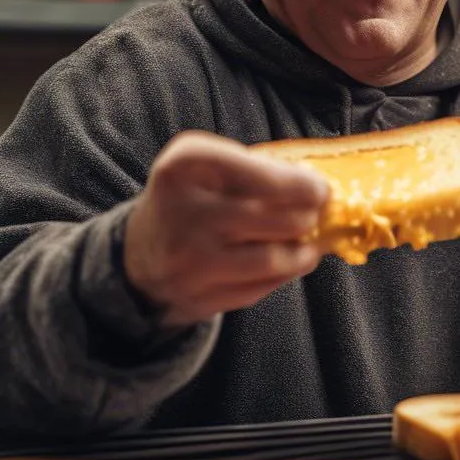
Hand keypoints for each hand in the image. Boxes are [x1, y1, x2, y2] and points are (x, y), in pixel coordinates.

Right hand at [124, 132, 329, 325]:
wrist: (139, 253)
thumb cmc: (189, 198)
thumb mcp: (206, 163)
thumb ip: (255, 167)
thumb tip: (315, 188)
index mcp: (186, 166)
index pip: (265, 176)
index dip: (304, 185)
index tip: (320, 189)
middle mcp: (186, 212)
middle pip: (278, 219)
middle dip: (310, 216)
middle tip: (320, 213)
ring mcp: (191, 260)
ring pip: (274, 259)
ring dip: (304, 251)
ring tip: (309, 242)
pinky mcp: (199, 296)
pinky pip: (260, 287)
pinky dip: (284, 274)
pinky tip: (287, 261)